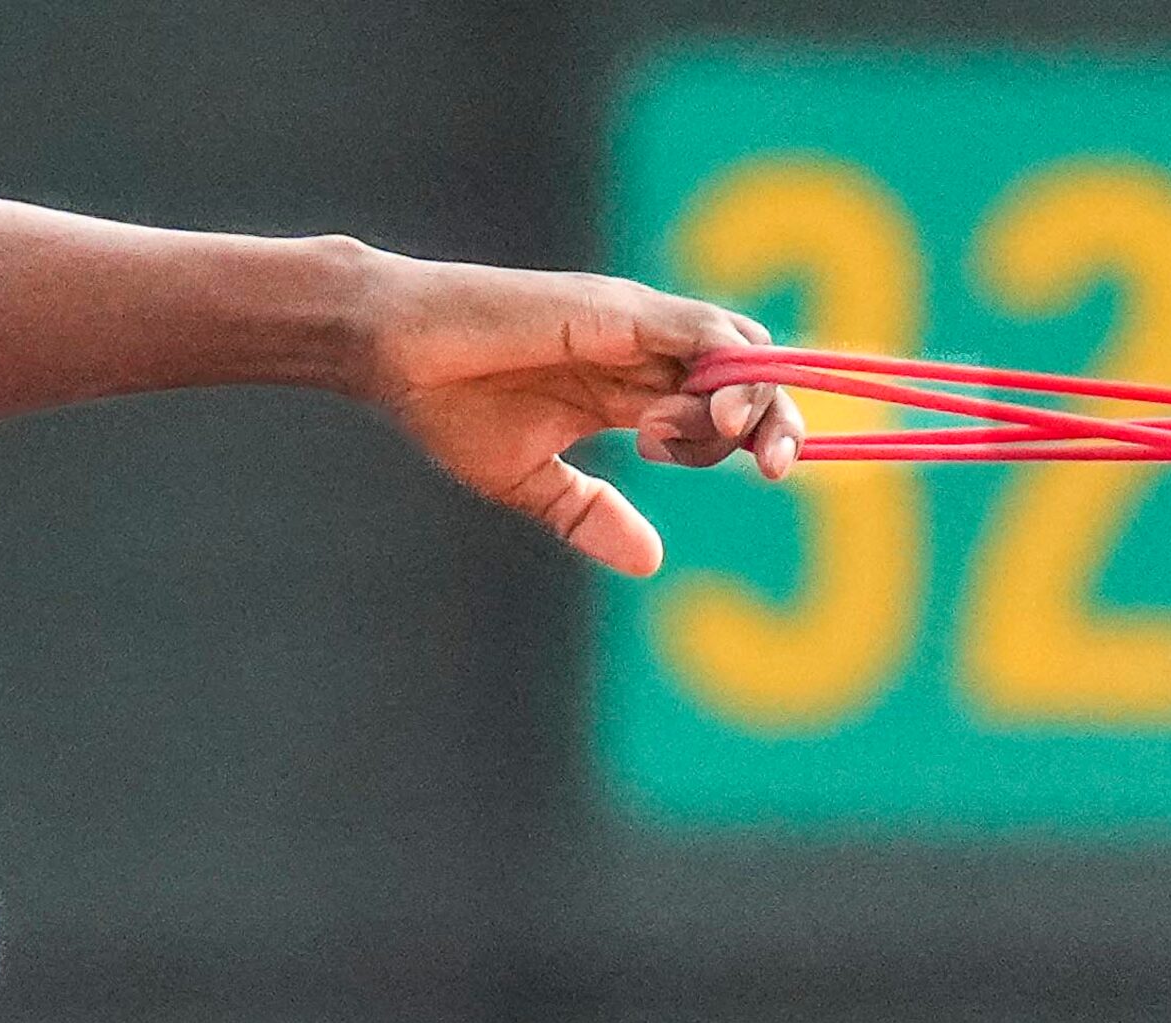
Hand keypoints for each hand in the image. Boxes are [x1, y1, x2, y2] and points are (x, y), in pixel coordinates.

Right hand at [351, 251, 804, 576]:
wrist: (393, 355)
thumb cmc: (446, 405)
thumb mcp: (530, 482)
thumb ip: (590, 514)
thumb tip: (651, 562)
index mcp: (625, 388)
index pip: (721, 403)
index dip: (758, 433)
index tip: (772, 475)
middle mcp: (641, 351)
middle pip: (746, 375)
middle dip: (777, 418)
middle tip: (776, 468)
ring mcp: (634, 327)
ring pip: (737, 350)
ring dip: (756, 399)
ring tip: (732, 442)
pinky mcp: (618, 312)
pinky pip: (701, 331)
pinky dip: (725, 369)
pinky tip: (715, 414)